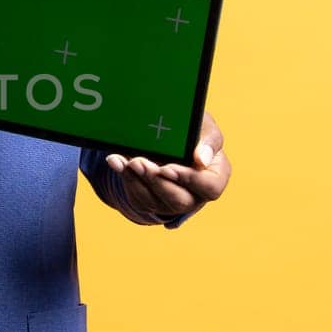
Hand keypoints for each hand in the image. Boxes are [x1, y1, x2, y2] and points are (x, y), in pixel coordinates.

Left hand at [105, 111, 229, 223]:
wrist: (171, 137)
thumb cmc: (195, 133)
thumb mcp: (205, 128)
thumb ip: (209, 141)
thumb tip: (201, 159)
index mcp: (215, 178)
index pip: (210, 188)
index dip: (190, 180)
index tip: (169, 168)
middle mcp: (195, 196)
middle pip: (178, 200)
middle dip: (157, 182)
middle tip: (141, 163)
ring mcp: (171, 202)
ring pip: (154, 200)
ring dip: (138, 180)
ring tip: (129, 161)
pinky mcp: (150, 201)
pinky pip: (136, 195)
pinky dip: (125, 177)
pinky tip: (116, 161)